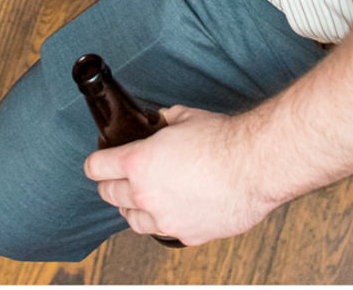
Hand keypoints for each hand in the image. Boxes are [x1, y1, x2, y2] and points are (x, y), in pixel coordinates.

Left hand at [85, 105, 287, 246]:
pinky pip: (166, 232)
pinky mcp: (188, 234)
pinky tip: (172, 212)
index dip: (96, 163)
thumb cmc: (226, 141)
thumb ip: (167, 121)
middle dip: (111, 185)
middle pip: (110, 195)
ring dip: (132, 209)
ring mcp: (165, 219)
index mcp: (138, 163)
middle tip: (117, 179)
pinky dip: (165, 222)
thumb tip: (164, 120)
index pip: (97, 167)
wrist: (256, 166)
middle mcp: (145, 194)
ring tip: (139, 201)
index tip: (98, 164)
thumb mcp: (187, 117)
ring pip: (132, 220)